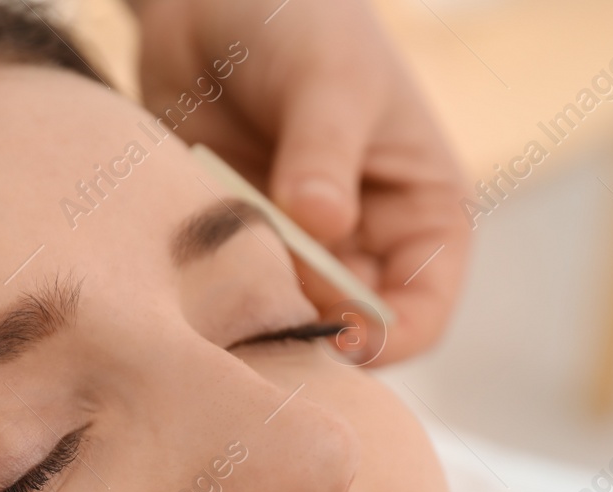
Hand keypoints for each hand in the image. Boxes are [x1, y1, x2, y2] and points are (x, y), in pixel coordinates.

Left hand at [131, 0, 469, 363]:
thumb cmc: (300, 19)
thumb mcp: (328, 78)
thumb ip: (324, 153)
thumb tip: (323, 225)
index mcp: (423, 213)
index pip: (423, 311)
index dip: (384, 339)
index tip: (333, 336)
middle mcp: (366, 244)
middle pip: (348, 330)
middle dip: (307, 328)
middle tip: (257, 311)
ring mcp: (299, 251)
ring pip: (286, 318)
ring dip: (255, 313)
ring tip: (218, 281)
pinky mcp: (241, 246)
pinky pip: (232, 295)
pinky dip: (213, 296)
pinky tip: (188, 274)